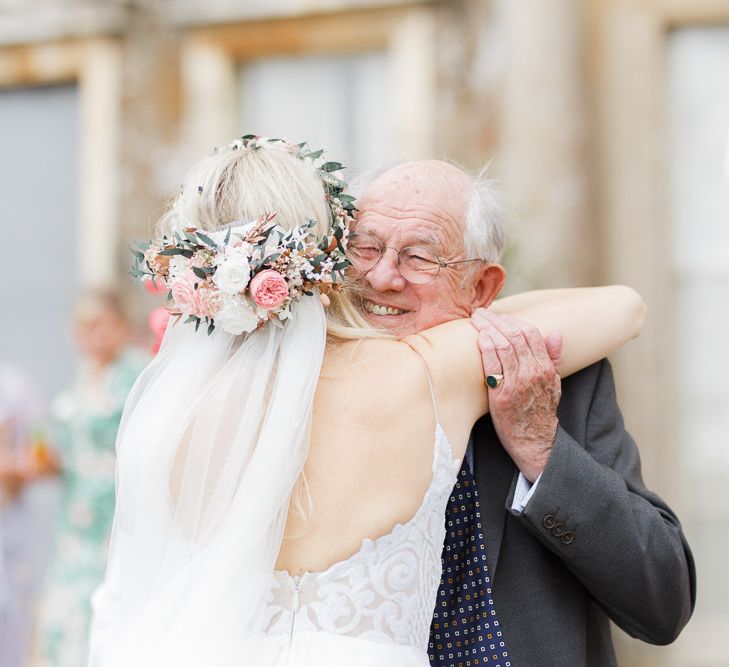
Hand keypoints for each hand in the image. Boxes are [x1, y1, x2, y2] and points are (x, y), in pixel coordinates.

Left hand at [471, 308, 562, 481]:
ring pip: (504, 346)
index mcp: (546, 368)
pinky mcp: (503, 395)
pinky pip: (494, 365)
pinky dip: (487, 348)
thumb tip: (556, 333)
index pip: (531, 333)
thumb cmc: (540, 412)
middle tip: (481, 312)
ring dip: (488, 329)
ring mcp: (518, 383)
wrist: (534, 442)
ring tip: (476, 319)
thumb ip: (553, 358)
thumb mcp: (554, 384)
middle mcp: (534, 372)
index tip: (499, 315)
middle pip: (515, 336)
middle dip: (497, 320)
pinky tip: (479, 338)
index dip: (513, 320)